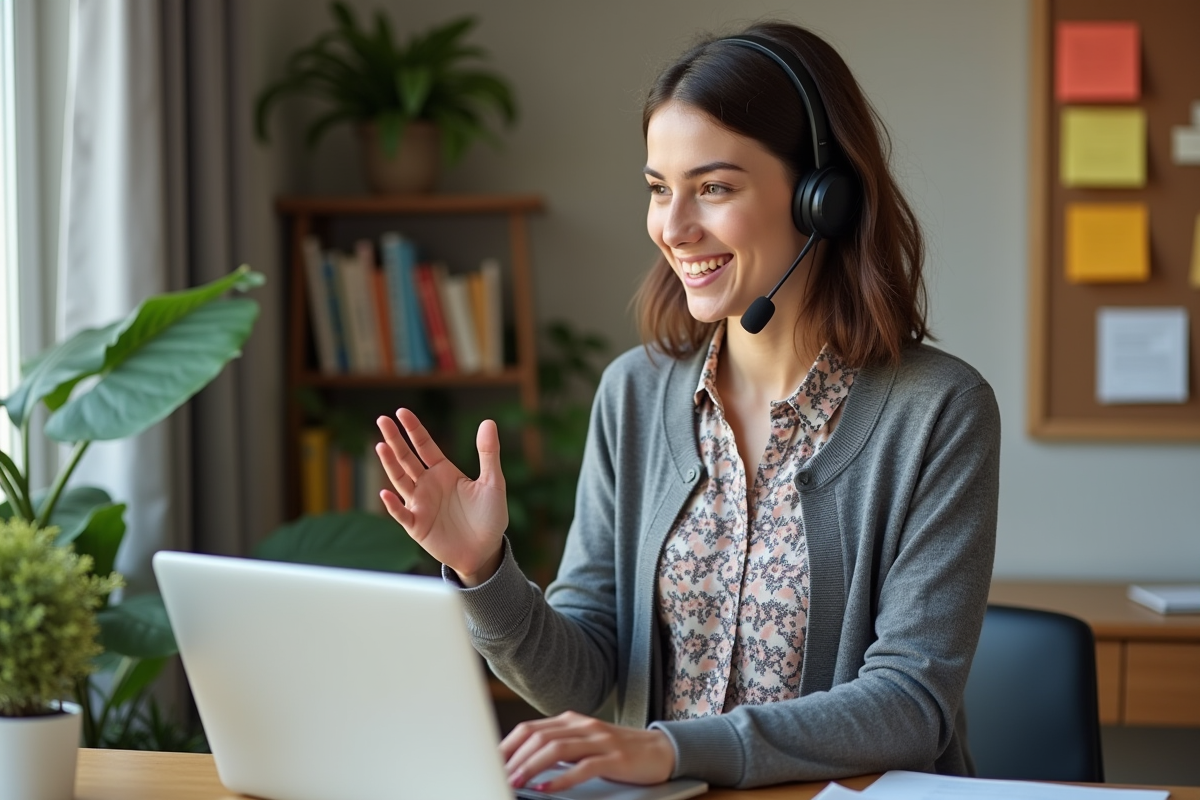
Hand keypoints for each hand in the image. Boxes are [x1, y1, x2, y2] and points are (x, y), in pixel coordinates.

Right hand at [375, 408, 506, 584]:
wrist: (486, 550)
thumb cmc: (489, 516)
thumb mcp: (493, 482)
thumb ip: (488, 453)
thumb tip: (488, 421)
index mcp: (444, 472)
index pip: (424, 446)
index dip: (413, 429)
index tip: (401, 412)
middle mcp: (428, 485)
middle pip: (407, 458)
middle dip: (395, 440)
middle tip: (382, 420)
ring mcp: (420, 505)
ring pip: (401, 480)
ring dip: (390, 465)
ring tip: (381, 446)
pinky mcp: (417, 526)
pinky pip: (402, 514)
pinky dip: (393, 505)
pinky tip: (386, 492)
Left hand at [501, 711, 675, 792]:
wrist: (660, 750)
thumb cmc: (616, 751)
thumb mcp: (583, 744)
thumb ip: (557, 748)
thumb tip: (521, 764)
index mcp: (571, 720)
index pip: (529, 729)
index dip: (506, 745)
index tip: (489, 762)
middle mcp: (582, 725)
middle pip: (538, 737)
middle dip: (513, 757)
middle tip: (496, 774)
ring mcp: (599, 740)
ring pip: (556, 749)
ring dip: (531, 767)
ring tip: (515, 782)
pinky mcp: (614, 758)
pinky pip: (584, 767)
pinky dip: (562, 779)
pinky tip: (546, 789)